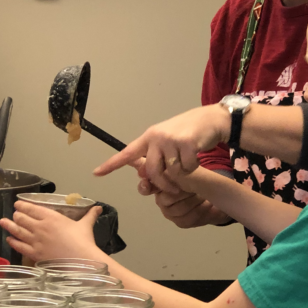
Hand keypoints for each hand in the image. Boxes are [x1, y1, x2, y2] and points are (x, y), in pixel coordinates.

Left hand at [0, 201, 102, 263]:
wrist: (80, 259)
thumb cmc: (83, 241)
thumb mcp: (85, 225)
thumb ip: (89, 215)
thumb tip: (98, 208)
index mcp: (51, 217)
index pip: (31, 208)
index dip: (22, 205)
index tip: (18, 204)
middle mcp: (40, 227)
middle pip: (21, 218)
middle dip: (16, 215)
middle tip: (15, 214)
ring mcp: (35, 240)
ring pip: (17, 230)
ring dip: (9, 225)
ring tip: (2, 222)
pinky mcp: (34, 253)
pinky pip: (19, 246)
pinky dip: (13, 241)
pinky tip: (9, 239)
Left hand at [93, 105, 229, 190]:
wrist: (210, 119)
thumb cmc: (187, 133)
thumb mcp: (167, 142)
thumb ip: (155, 157)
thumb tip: (144, 177)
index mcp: (148, 137)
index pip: (127, 153)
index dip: (111, 164)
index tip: (96, 173)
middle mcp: (157, 137)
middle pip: (153, 172)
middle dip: (163, 184)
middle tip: (173, 189)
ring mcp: (172, 139)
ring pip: (171, 172)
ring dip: (181, 176)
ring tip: (187, 165)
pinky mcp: (187, 143)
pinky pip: (187, 168)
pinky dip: (193, 168)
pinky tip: (196, 157)